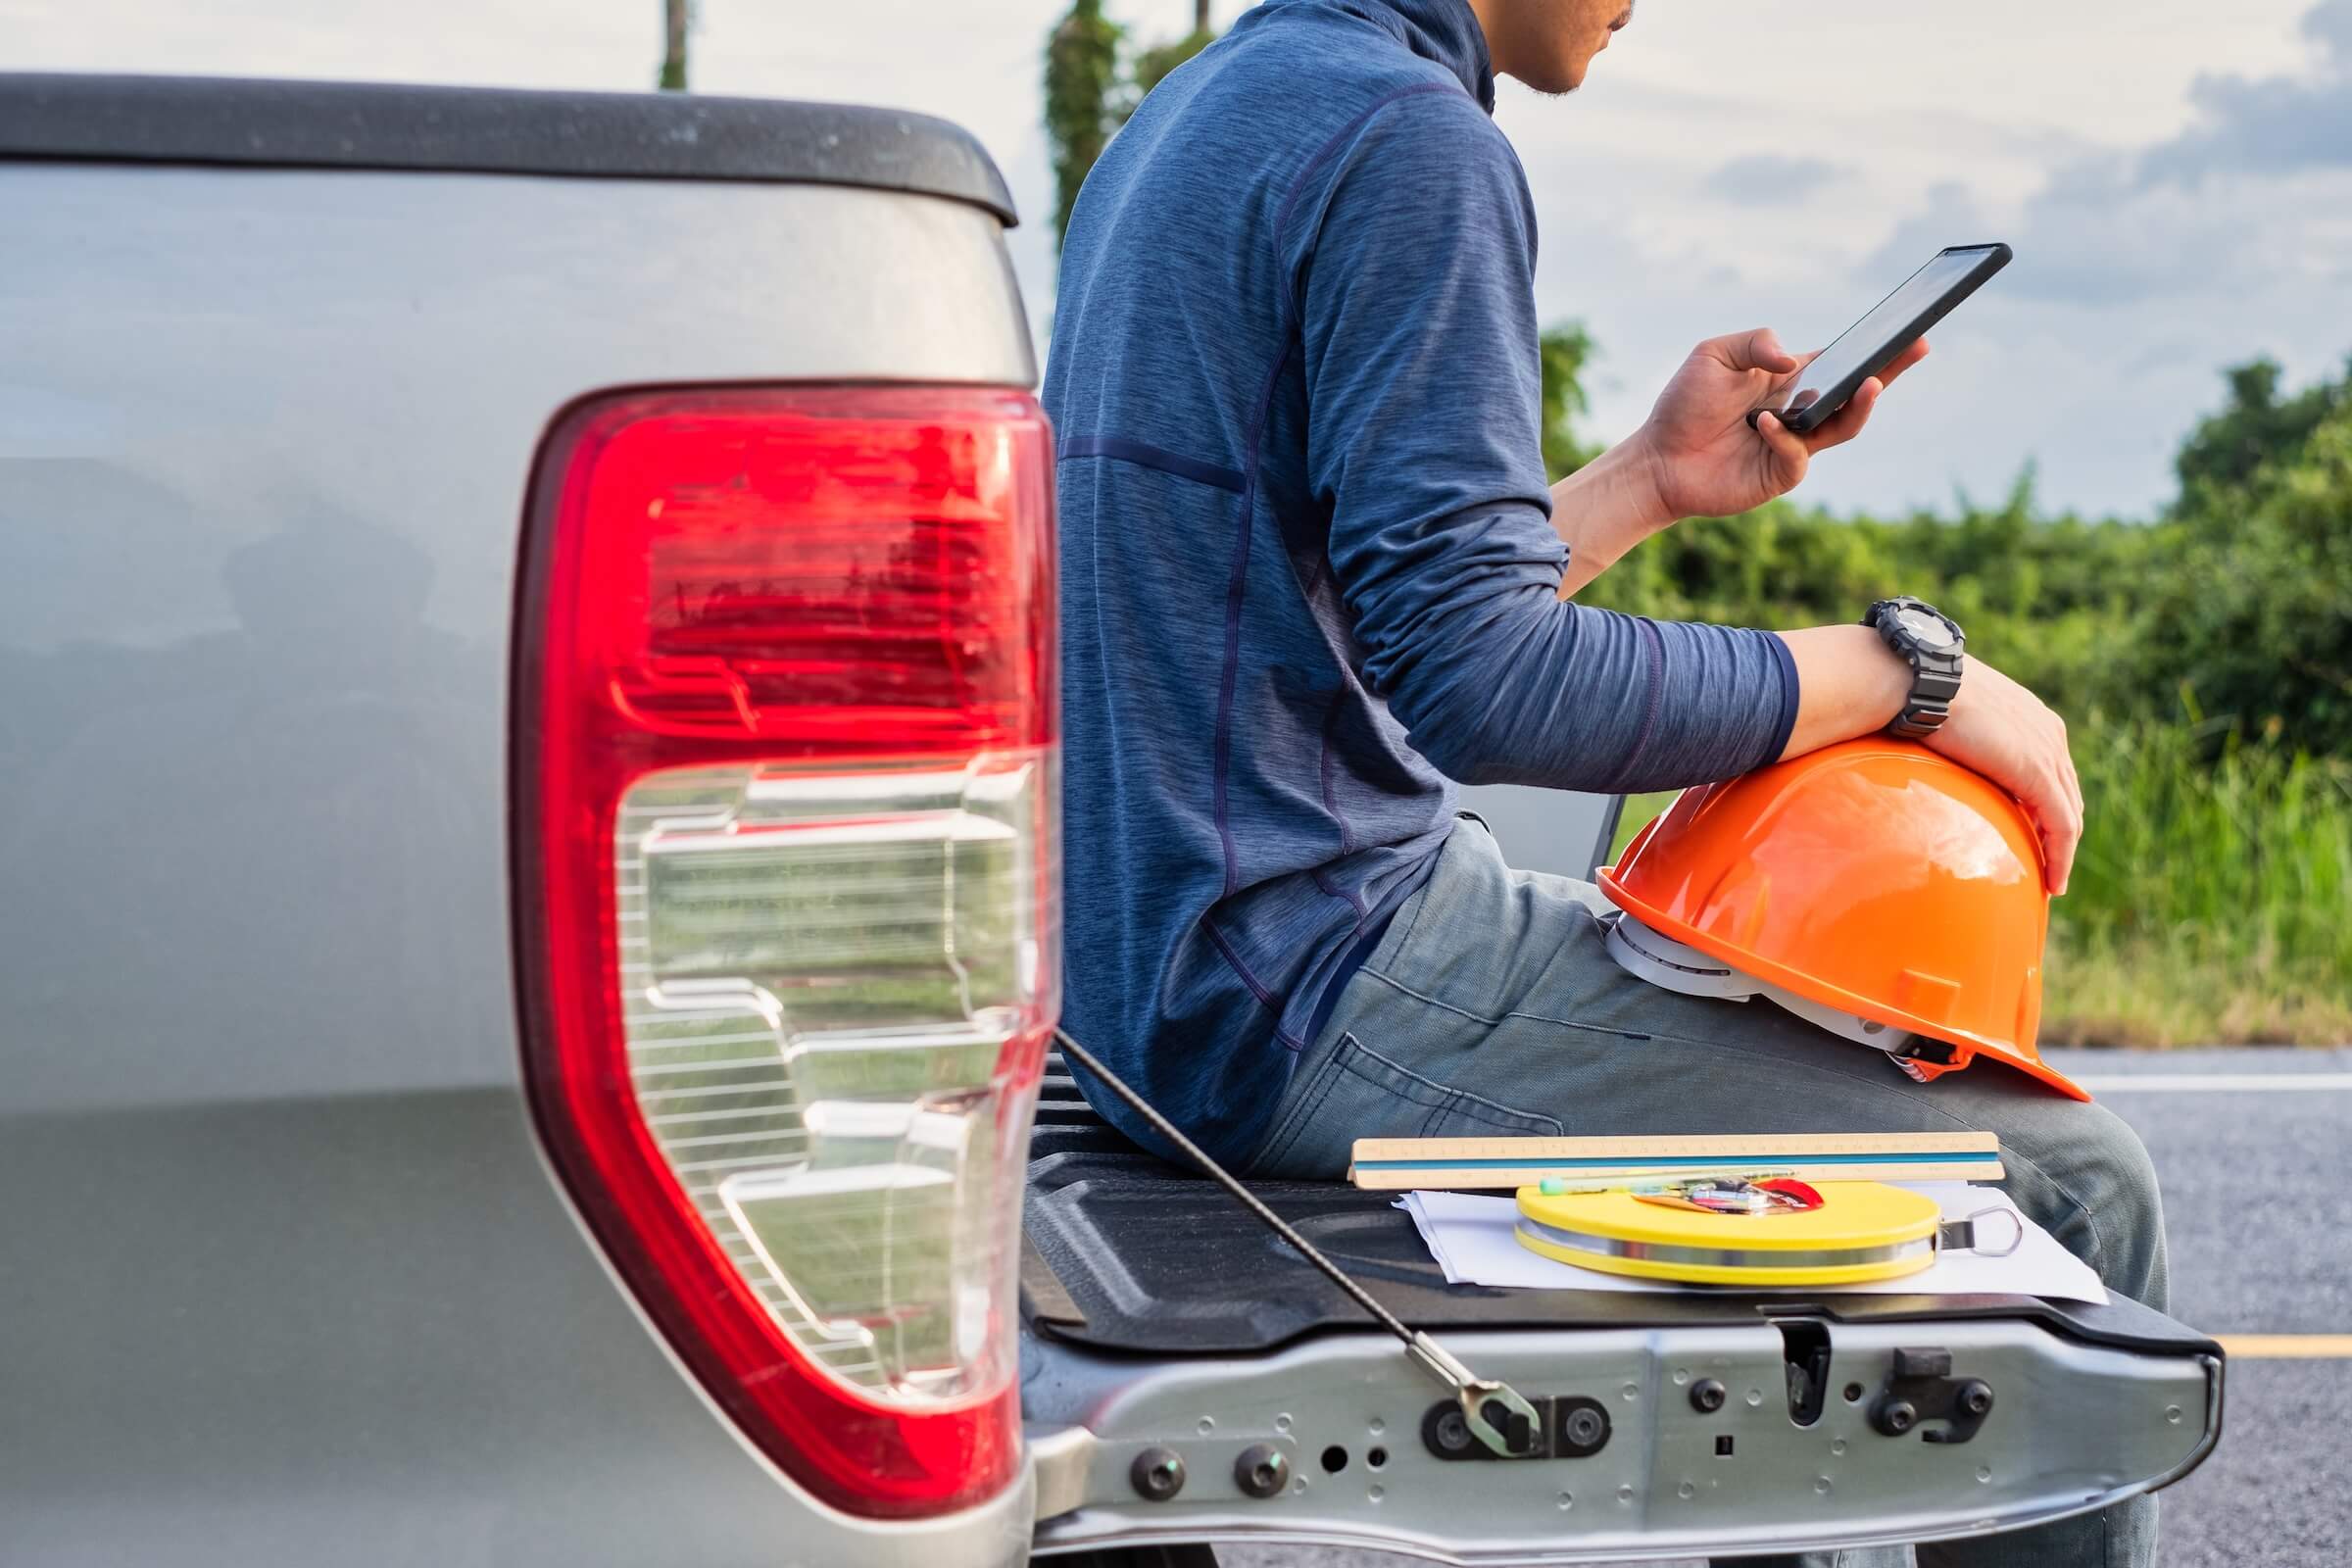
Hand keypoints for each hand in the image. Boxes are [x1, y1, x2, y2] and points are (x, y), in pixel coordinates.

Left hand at [1630, 329, 1930, 521]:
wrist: (1657, 458)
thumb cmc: (1685, 404)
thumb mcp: (1714, 356)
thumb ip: (1755, 343)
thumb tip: (1792, 360)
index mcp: (1792, 379)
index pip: (1844, 361)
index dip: (1876, 348)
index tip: (1909, 328)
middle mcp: (1802, 412)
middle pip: (1858, 392)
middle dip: (1890, 370)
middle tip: (1917, 346)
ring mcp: (1795, 444)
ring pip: (1844, 426)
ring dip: (1859, 405)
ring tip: (1869, 383)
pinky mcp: (1780, 474)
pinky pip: (1797, 454)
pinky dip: (1785, 437)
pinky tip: (1765, 423)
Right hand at [1924, 658, 2084, 893]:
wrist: (1921, 683)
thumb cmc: (1920, 693)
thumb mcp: (1952, 715)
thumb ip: (1959, 736)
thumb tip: (1928, 748)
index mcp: (2033, 718)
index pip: (2052, 771)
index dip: (2047, 805)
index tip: (2033, 833)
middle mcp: (2050, 735)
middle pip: (2067, 795)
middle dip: (2059, 833)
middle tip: (2045, 865)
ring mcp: (2048, 755)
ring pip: (2068, 816)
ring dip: (2061, 852)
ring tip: (2050, 881)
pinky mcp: (2038, 776)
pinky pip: (2061, 828)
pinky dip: (2060, 858)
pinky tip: (2052, 883)